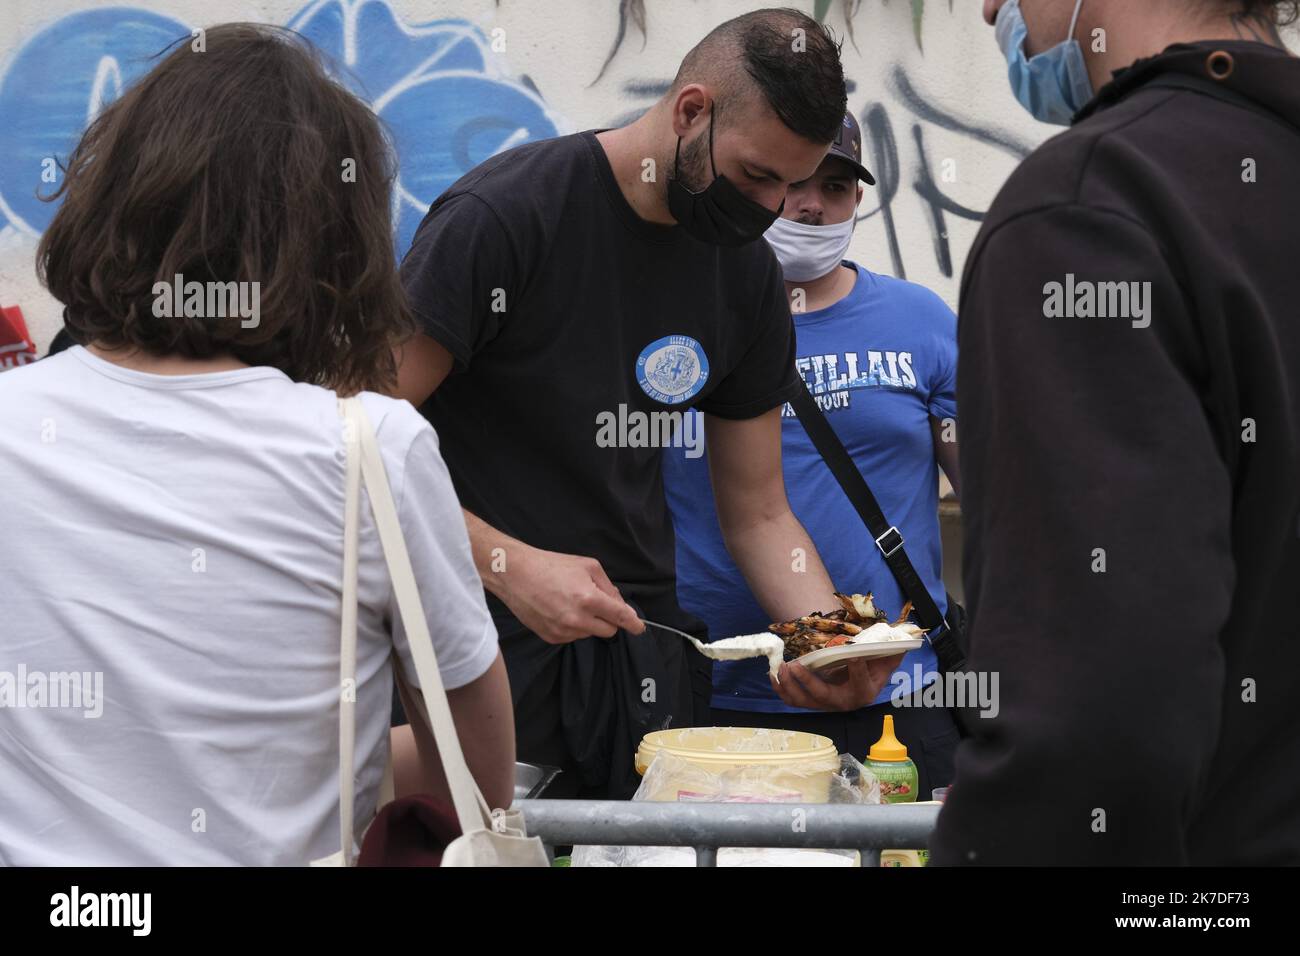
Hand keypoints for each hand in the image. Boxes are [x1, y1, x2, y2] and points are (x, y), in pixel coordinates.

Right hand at [494, 544, 644, 643]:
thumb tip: (620, 605)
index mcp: (589, 599)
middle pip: (609, 631)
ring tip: (572, 602)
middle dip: (609, 619)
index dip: (633, 624)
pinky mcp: (551, 637)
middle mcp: (577, 619)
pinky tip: (560, 610)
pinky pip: (573, 637)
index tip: (639, 627)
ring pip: (590, 634)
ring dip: (589, 623)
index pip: (620, 617)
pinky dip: (573, 626)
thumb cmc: (552, 566)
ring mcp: (563, 631)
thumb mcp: (588, 566)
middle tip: (596, 603)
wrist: (516, 574)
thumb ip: (608, 587)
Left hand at [769, 653, 905, 711]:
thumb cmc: (873, 665)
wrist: (860, 677)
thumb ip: (892, 652)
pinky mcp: (811, 700)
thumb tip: (902, 643)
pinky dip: (781, 688)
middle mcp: (843, 702)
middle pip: (823, 696)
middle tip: (795, 665)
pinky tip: (773, 674)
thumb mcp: (886, 659)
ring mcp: (824, 703)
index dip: (857, 670)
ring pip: (803, 701)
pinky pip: (792, 699)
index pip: (861, 682)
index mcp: (864, 691)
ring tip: (781, 667)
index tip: (852, 655)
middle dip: (807, 682)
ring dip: (789, 686)